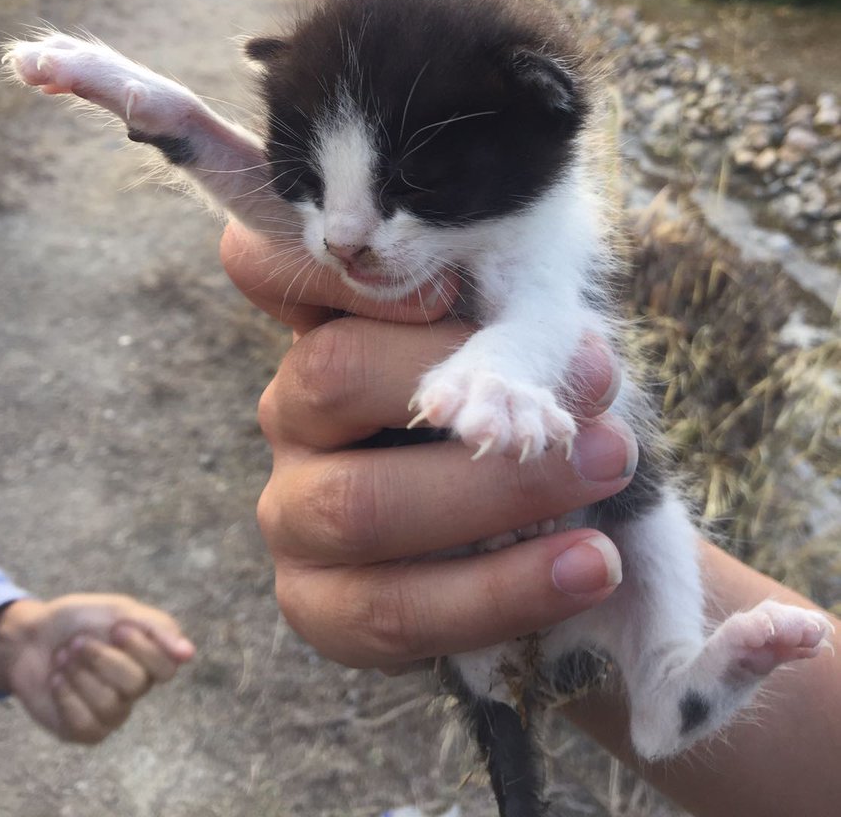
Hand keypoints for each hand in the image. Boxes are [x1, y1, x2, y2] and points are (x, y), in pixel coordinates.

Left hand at [0, 594, 194, 742]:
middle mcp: (135, 689)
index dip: (142, 648)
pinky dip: (67, 697)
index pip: (168, 668)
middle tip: (77, 643)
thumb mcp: (118, 611)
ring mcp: (112, 713)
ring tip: (62, 659)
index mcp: (149, 659)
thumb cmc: (78, 621)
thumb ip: (156, 628)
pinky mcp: (86, 731)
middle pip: (136, 684)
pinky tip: (57, 680)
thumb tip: (189, 654)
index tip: (116, 628)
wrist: (29, 638)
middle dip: (101, 659)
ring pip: (110, 704)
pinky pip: (86, 724)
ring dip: (79, 676)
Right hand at [220, 222, 635, 670]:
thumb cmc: (510, 417)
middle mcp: (288, 413)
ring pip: (360, 506)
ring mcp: (290, 512)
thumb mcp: (518, 355)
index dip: (330, 262)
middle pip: (334, 376)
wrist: (515, 540)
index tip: (447, 282)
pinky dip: (501, 592)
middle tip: (590, 403)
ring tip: (606, 475)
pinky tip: (587, 567)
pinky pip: (393, 611)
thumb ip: (527, 332)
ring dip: (499, 493)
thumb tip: (587, 359)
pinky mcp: (319, 606)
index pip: (266, 264)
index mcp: (322, 329)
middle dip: (471, 386)